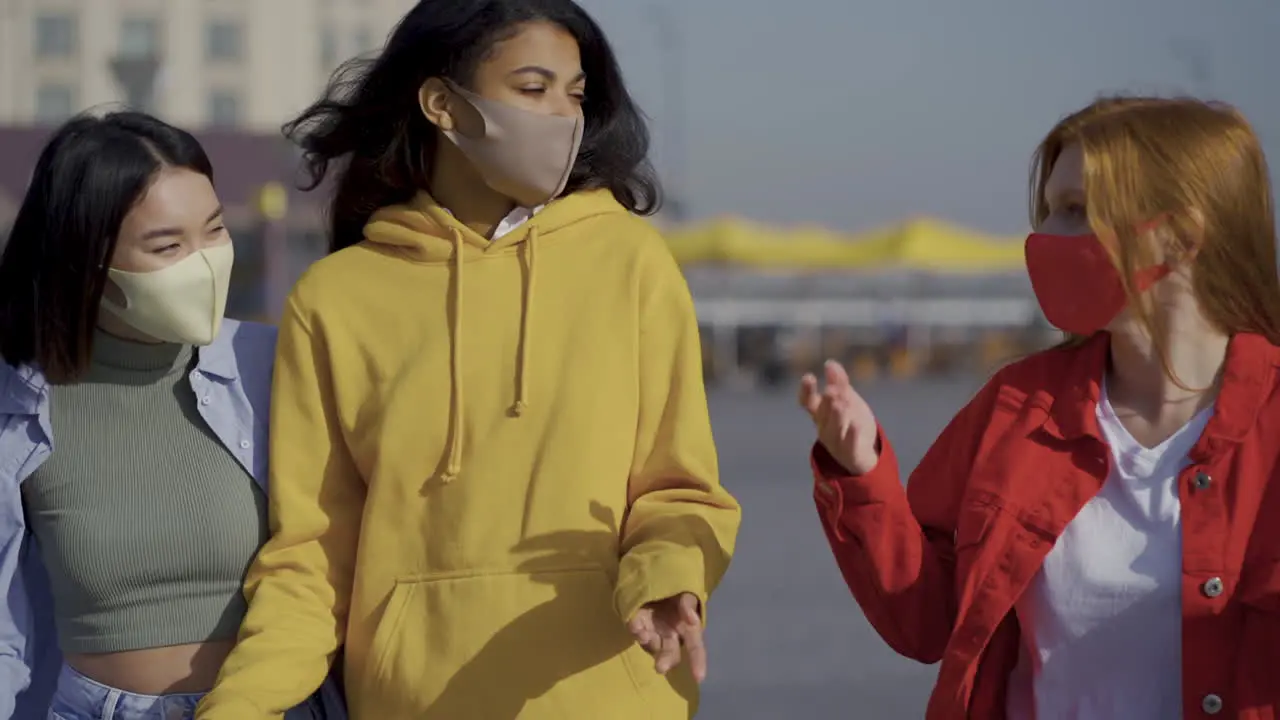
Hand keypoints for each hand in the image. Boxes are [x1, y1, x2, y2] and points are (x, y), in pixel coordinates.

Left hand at [627, 592, 706, 681]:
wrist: (654, 579)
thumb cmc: (676, 590)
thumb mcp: (686, 593)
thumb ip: (688, 604)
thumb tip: (692, 619)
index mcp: (687, 628)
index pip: (695, 648)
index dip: (698, 662)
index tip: (699, 678)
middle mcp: (669, 635)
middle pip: (670, 653)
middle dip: (665, 661)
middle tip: (660, 667)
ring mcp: (652, 631)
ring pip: (651, 644)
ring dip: (648, 642)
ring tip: (645, 636)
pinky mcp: (637, 623)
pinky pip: (635, 629)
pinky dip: (635, 629)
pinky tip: (635, 626)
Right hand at [798, 360, 878, 474]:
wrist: (862, 452)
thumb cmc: (850, 421)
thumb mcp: (847, 398)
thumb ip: (839, 382)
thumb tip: (830, 362)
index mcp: (820, 413)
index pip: (807, 402)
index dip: (806, 390)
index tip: (809, 377)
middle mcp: (824, 427)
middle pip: (822, 414)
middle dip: (827, 402)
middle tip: (832, 389)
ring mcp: (836, 441)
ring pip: (834, 429)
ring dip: (836, 417)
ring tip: (840, 404)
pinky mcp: (850, 453)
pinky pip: (850, 445)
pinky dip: (852, 436)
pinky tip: (855, 426)